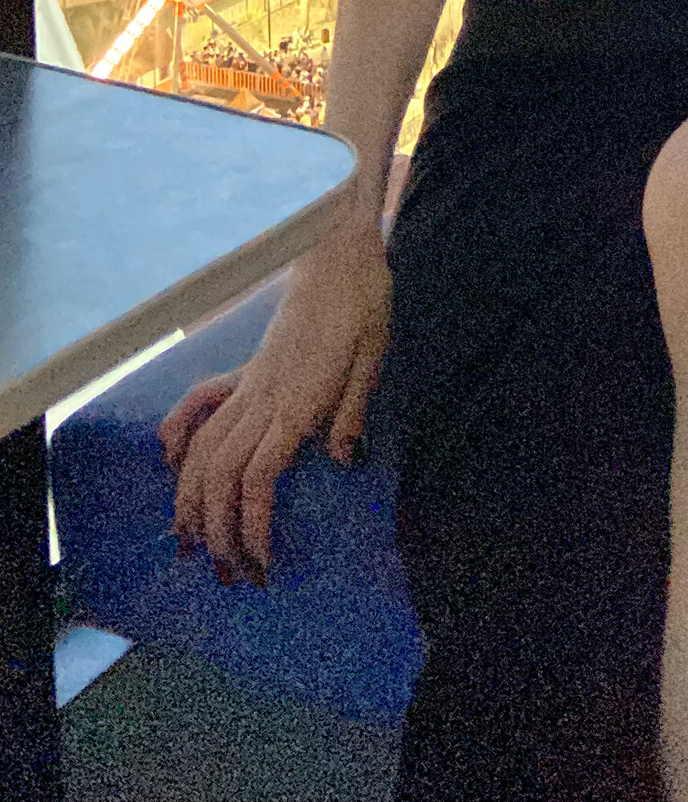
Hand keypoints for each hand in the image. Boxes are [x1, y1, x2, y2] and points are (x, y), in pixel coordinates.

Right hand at [160, 224, 390, 587]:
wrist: (337, 252)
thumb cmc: (364, 301)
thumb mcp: (374, 353)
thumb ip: (353, 408)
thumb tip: (342, 462)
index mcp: (297, 401)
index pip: (257, 478)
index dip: (251, 527)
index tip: (261, 563)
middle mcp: (263, 397)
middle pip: (221, 476)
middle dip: (218, 532)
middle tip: (231, 575)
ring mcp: (248, 382)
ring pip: (201, 449)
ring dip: (191, 500)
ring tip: (191, 545)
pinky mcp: (244, 371)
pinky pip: (198, 406)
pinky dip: (178, 437)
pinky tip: (173, 466)